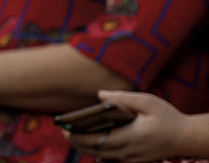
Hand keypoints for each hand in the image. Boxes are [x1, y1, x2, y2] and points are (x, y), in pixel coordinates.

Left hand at [66, 90, 196, 162]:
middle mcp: (128, 152)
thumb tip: (99, 95)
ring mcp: (132, 159)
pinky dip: (100, 151)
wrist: (188, 138)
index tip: (64, 129)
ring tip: (74, 135)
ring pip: (103, 156)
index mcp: (129, 138)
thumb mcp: (147, 102)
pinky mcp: (135, 160)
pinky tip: (93, 142)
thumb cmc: (168, 118)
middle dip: (78, 142)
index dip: (78, 137)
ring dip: (88, 147)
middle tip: (64, 131)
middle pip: (96, 151)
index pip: (96, 141)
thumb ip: (122, 98)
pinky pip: (112, 158)